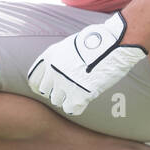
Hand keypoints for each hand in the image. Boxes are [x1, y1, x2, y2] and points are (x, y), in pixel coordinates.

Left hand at [27, 11, 146, 115]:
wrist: (116, 43)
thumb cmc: (99, 41)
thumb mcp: (71, 44)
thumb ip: (61, 58)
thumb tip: (57, 71)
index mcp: (50, 55)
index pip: (34, 79)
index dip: (42, 86)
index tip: (49, 88)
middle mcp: (53, 70)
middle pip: (46, 91)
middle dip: (56, 91)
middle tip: (70, 88)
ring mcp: (65, 83)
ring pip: (57, 101)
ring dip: (67, 98)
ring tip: (79, 91)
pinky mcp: (79, 95)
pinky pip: (71, 109)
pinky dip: (77, 106)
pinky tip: (85, 98)